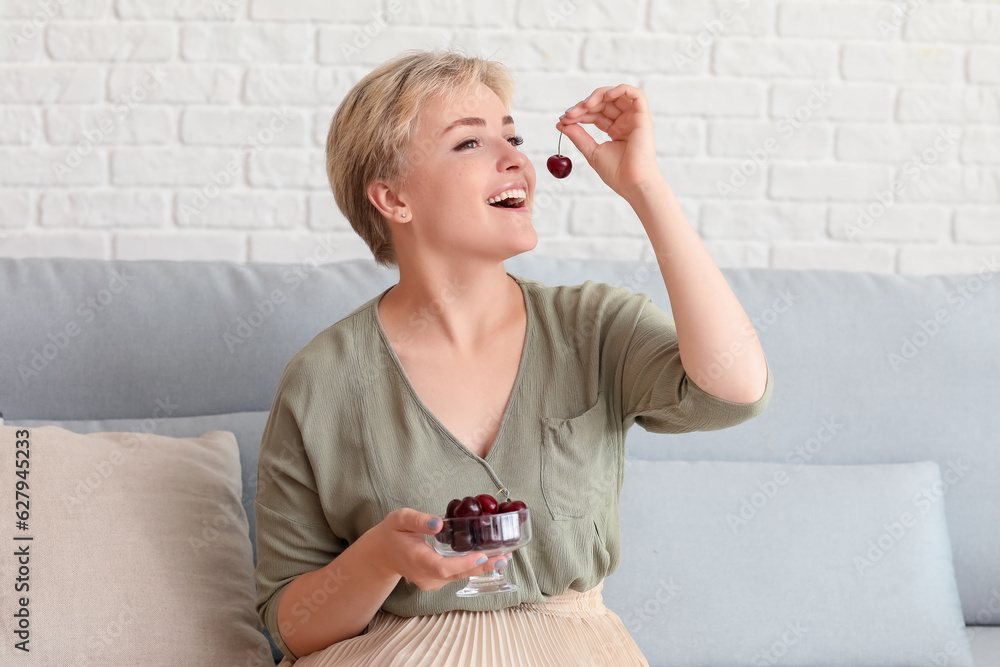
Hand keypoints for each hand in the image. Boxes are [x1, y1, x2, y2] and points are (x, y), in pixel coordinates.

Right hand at [371, 507, 509, 591]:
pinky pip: (456, 576)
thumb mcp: (400, 519)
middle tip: (504, 557)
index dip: (464, 564)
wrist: (382, 554)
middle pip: (456, 575)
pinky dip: (473, 567)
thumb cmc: (392, 533)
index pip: (442, 567)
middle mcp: (425, 575)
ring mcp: (431, 581)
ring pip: (459, 577)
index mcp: (417, 559)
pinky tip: (489, 558)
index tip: (483, 555)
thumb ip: (417, 520)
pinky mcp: (436, 582)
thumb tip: (437, 523)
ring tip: (504, 557)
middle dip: (482, 566)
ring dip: (481, 568)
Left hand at [556, 84, 663, 203]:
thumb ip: (578, 136)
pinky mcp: (643, 117)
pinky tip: (605, 96)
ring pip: (617, 95)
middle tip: (569, 114)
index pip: (595, 114)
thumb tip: (561, 124)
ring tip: (585, 105)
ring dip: (598, 96)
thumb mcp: (592, 151)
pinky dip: (620, 89)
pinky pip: (636, 94)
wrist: (633, 184)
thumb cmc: (617, 173)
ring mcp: (634, 119)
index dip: (579, 113)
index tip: (563, 120)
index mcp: (615, 130)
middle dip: (584, 106)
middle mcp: (625, 122)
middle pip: (603, 103)